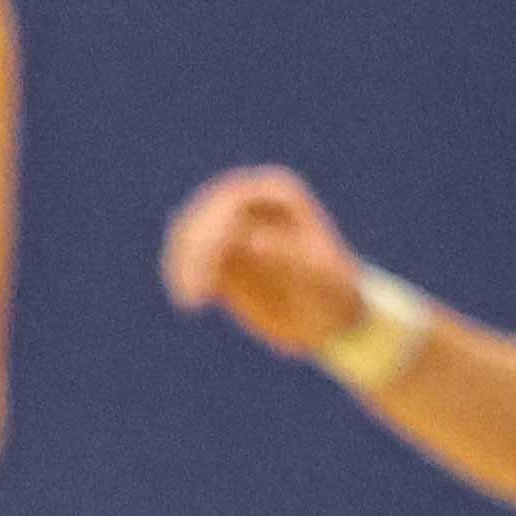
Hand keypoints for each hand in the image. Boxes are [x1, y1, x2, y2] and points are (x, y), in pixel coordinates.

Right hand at [156, 166, 369, 356]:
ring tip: (190, 298)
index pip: (233, 198)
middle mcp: (250, 207)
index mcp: (278, 195)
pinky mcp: (219, 259)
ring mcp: (231, 232)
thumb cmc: (333, 291)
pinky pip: (189, 261)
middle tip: (195, 286)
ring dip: (182, 263)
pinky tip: (190, 302)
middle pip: (204, 215)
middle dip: (194, 247)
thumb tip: (251, 239)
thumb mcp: (318, 275)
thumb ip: (287, 254)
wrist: (331, 320)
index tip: (210, 257)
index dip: (213, 223)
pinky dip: (182, 277)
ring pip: (189, 236)